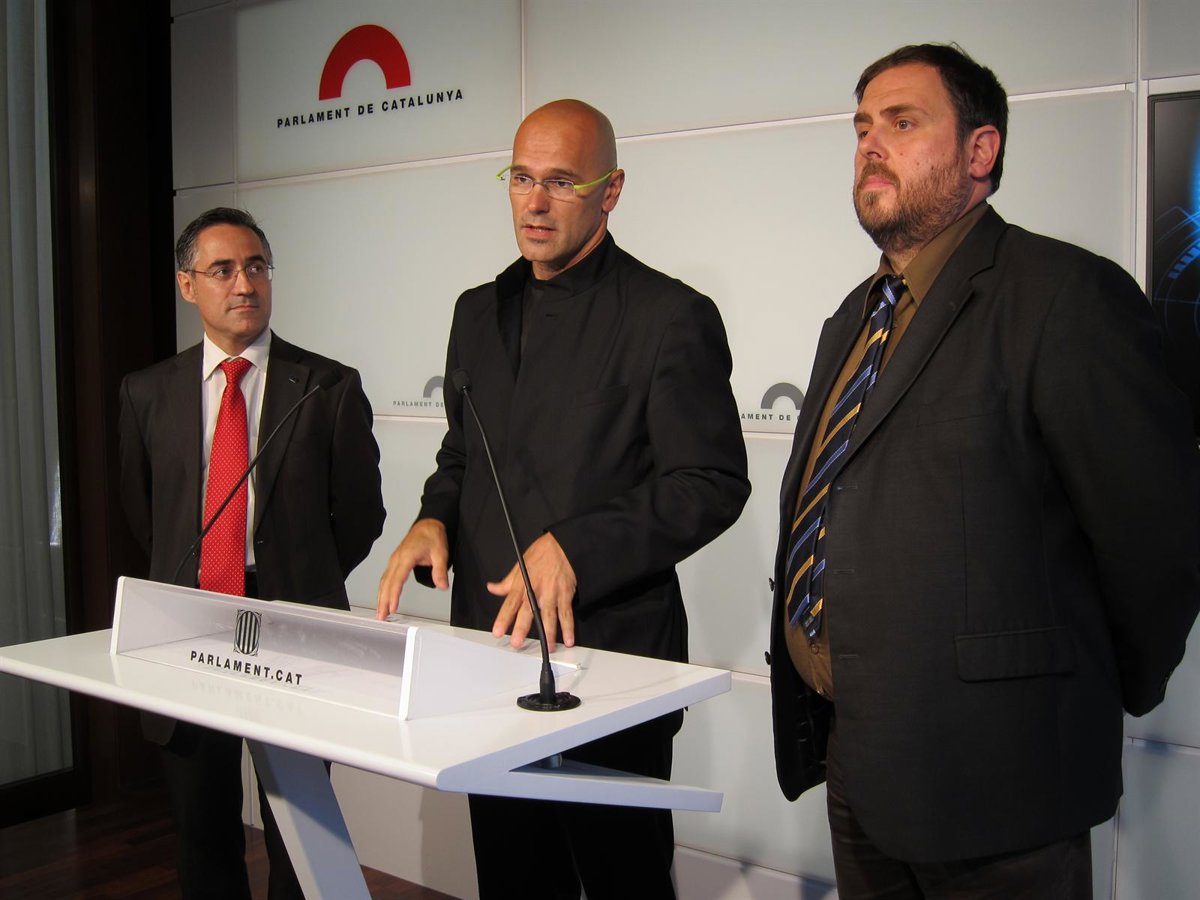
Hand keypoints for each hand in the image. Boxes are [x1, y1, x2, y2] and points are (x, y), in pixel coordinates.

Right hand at [376, 518, 448, 619]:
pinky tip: (383, 598)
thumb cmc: (432, 536)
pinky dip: (384, 589)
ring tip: (380, 612)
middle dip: (383, 601)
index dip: (394, 595)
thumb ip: (440, 570)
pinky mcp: (395, 561)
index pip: (397, 579)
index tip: (392, 608)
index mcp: (406, 556)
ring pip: (384, 581)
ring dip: (381, 597)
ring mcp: (394, 560)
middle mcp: (397, 559)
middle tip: (381, 616)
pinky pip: (386, 577)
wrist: (428, 524)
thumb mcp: (440, 552)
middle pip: (387, 583)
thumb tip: (442, 586)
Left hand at [487, 532, 576, 649]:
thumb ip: (507, 581)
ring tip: (548, 647)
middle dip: (522, 628)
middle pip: (528, 612)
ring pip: (549, 616)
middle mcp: (537, 590)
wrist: (563, 545)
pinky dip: (568, 628)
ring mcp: (552, 593)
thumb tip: (492, 588)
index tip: (498, 631)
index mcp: (523, 583)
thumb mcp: (520, 564)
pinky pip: (566, 613)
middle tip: (517, 642)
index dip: (503, 618)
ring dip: (549, 633)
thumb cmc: (542, 553)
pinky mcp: (565, 594)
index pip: (510, 603)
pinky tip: (568, 639)